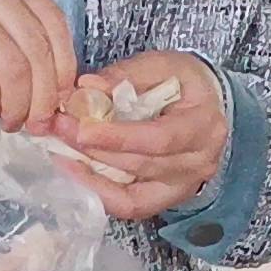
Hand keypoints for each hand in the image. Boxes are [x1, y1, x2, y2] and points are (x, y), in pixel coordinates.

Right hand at [0, 0, 79, 128]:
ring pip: (14, 69)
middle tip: (37, 123)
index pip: (53, 22)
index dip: (65, 67)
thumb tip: (62, 92)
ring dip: (17, 106)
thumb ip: (20, 46)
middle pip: (37, 48)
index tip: (61, 99)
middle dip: (44, 96)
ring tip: (9, 120)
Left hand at [42, 57, 230, 222]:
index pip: (158, 139)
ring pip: (133, 192)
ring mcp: (184, 185)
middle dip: (94, 150)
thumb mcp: (163, 64)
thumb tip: (87, 87)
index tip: (82, 129)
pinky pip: (132, 206)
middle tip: (60, 130)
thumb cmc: (187, 83)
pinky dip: (103, 194)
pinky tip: (79, 175)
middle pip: (140, 165)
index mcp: (202, 125)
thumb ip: (125, 74)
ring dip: (92, 174)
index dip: (118, 138)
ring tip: (63, 152)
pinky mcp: (168, 197)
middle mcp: (198, 162)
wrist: (210, 106)